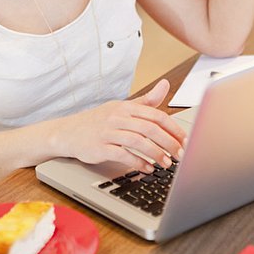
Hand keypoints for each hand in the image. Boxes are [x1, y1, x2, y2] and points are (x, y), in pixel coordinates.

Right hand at [61, 79, 186, 171]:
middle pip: (150, 129)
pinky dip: (138, 163)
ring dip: (156, 154)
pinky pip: (123, 155)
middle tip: (181, 155)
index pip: (155, 115)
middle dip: (169, 143)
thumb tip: (165, 84)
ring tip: (166, 164)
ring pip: (138, 142)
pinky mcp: (100, 147)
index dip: (173, 129)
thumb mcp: (122, 108)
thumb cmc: (98, 121)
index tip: (185, 140)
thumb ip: (146, 100)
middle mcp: (117, 117)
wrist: (68, 132)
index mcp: (125, 107)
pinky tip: (147, 168)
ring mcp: (108, 132)